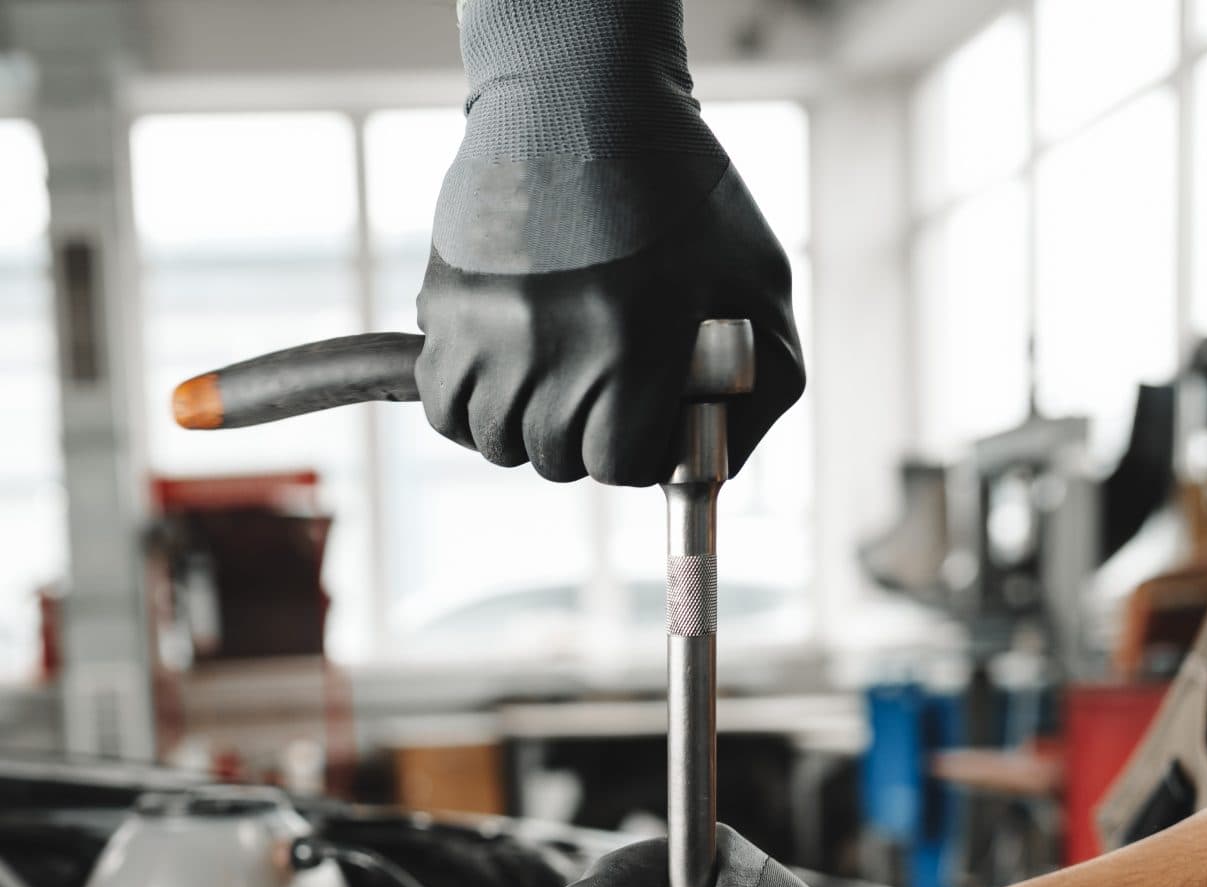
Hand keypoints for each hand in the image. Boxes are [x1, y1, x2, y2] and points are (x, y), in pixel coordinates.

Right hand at [415, 0, 804, 484]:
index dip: (636, 449)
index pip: (618, 464)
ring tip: (552, 374)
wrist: (582, 99)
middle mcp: (555, 345)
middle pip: (554, 459)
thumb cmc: (682, 192)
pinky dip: (467, 406)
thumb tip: (719, 468)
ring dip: (524, 424)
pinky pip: (443, 406)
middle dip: (583, 434)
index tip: (643, 419)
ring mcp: (490, 329)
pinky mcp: (444, 306)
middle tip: (601, 385)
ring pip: (494, 440)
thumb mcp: (757, 281)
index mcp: (637, 343)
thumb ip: (763, 384)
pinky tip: (502, 371)